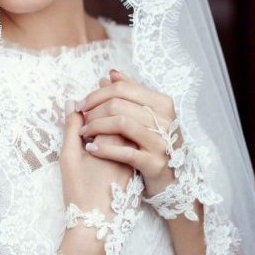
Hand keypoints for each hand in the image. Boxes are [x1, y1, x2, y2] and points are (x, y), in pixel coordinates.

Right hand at [59, 101, 135, 215]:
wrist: (96, 226)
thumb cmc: (79, 191)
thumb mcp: (69, 157)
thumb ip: (71, 127)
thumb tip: (71, 103)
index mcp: (113, 140)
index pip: (109, 108)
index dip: (95, 104)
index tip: (81, 108)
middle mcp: (130, 146)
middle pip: (121, 116)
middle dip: (104, 110)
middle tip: (86, 115)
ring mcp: (135, 157)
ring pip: (126, 130)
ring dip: (111, 124)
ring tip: (92, 132)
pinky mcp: (137, 168)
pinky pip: (129, 145)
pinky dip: (117, 140)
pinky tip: (102, 148)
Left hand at [75, 69, 180, 196]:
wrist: (173, 180)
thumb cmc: (154, 143)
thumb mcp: (147, 115)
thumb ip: (130, 93)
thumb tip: (111, 74)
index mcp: (162, 103)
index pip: (122, 88)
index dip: (97, 94)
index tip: (82, 104)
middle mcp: (165, 119)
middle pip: (118, 104)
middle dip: (93, 110)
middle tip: (81, 119)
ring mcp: (161, 141)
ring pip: (120, 123)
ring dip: (96, 127)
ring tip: (84, 133)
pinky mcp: (154, 163)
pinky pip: (124, 151)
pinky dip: (103, 148)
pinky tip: (91, 149)